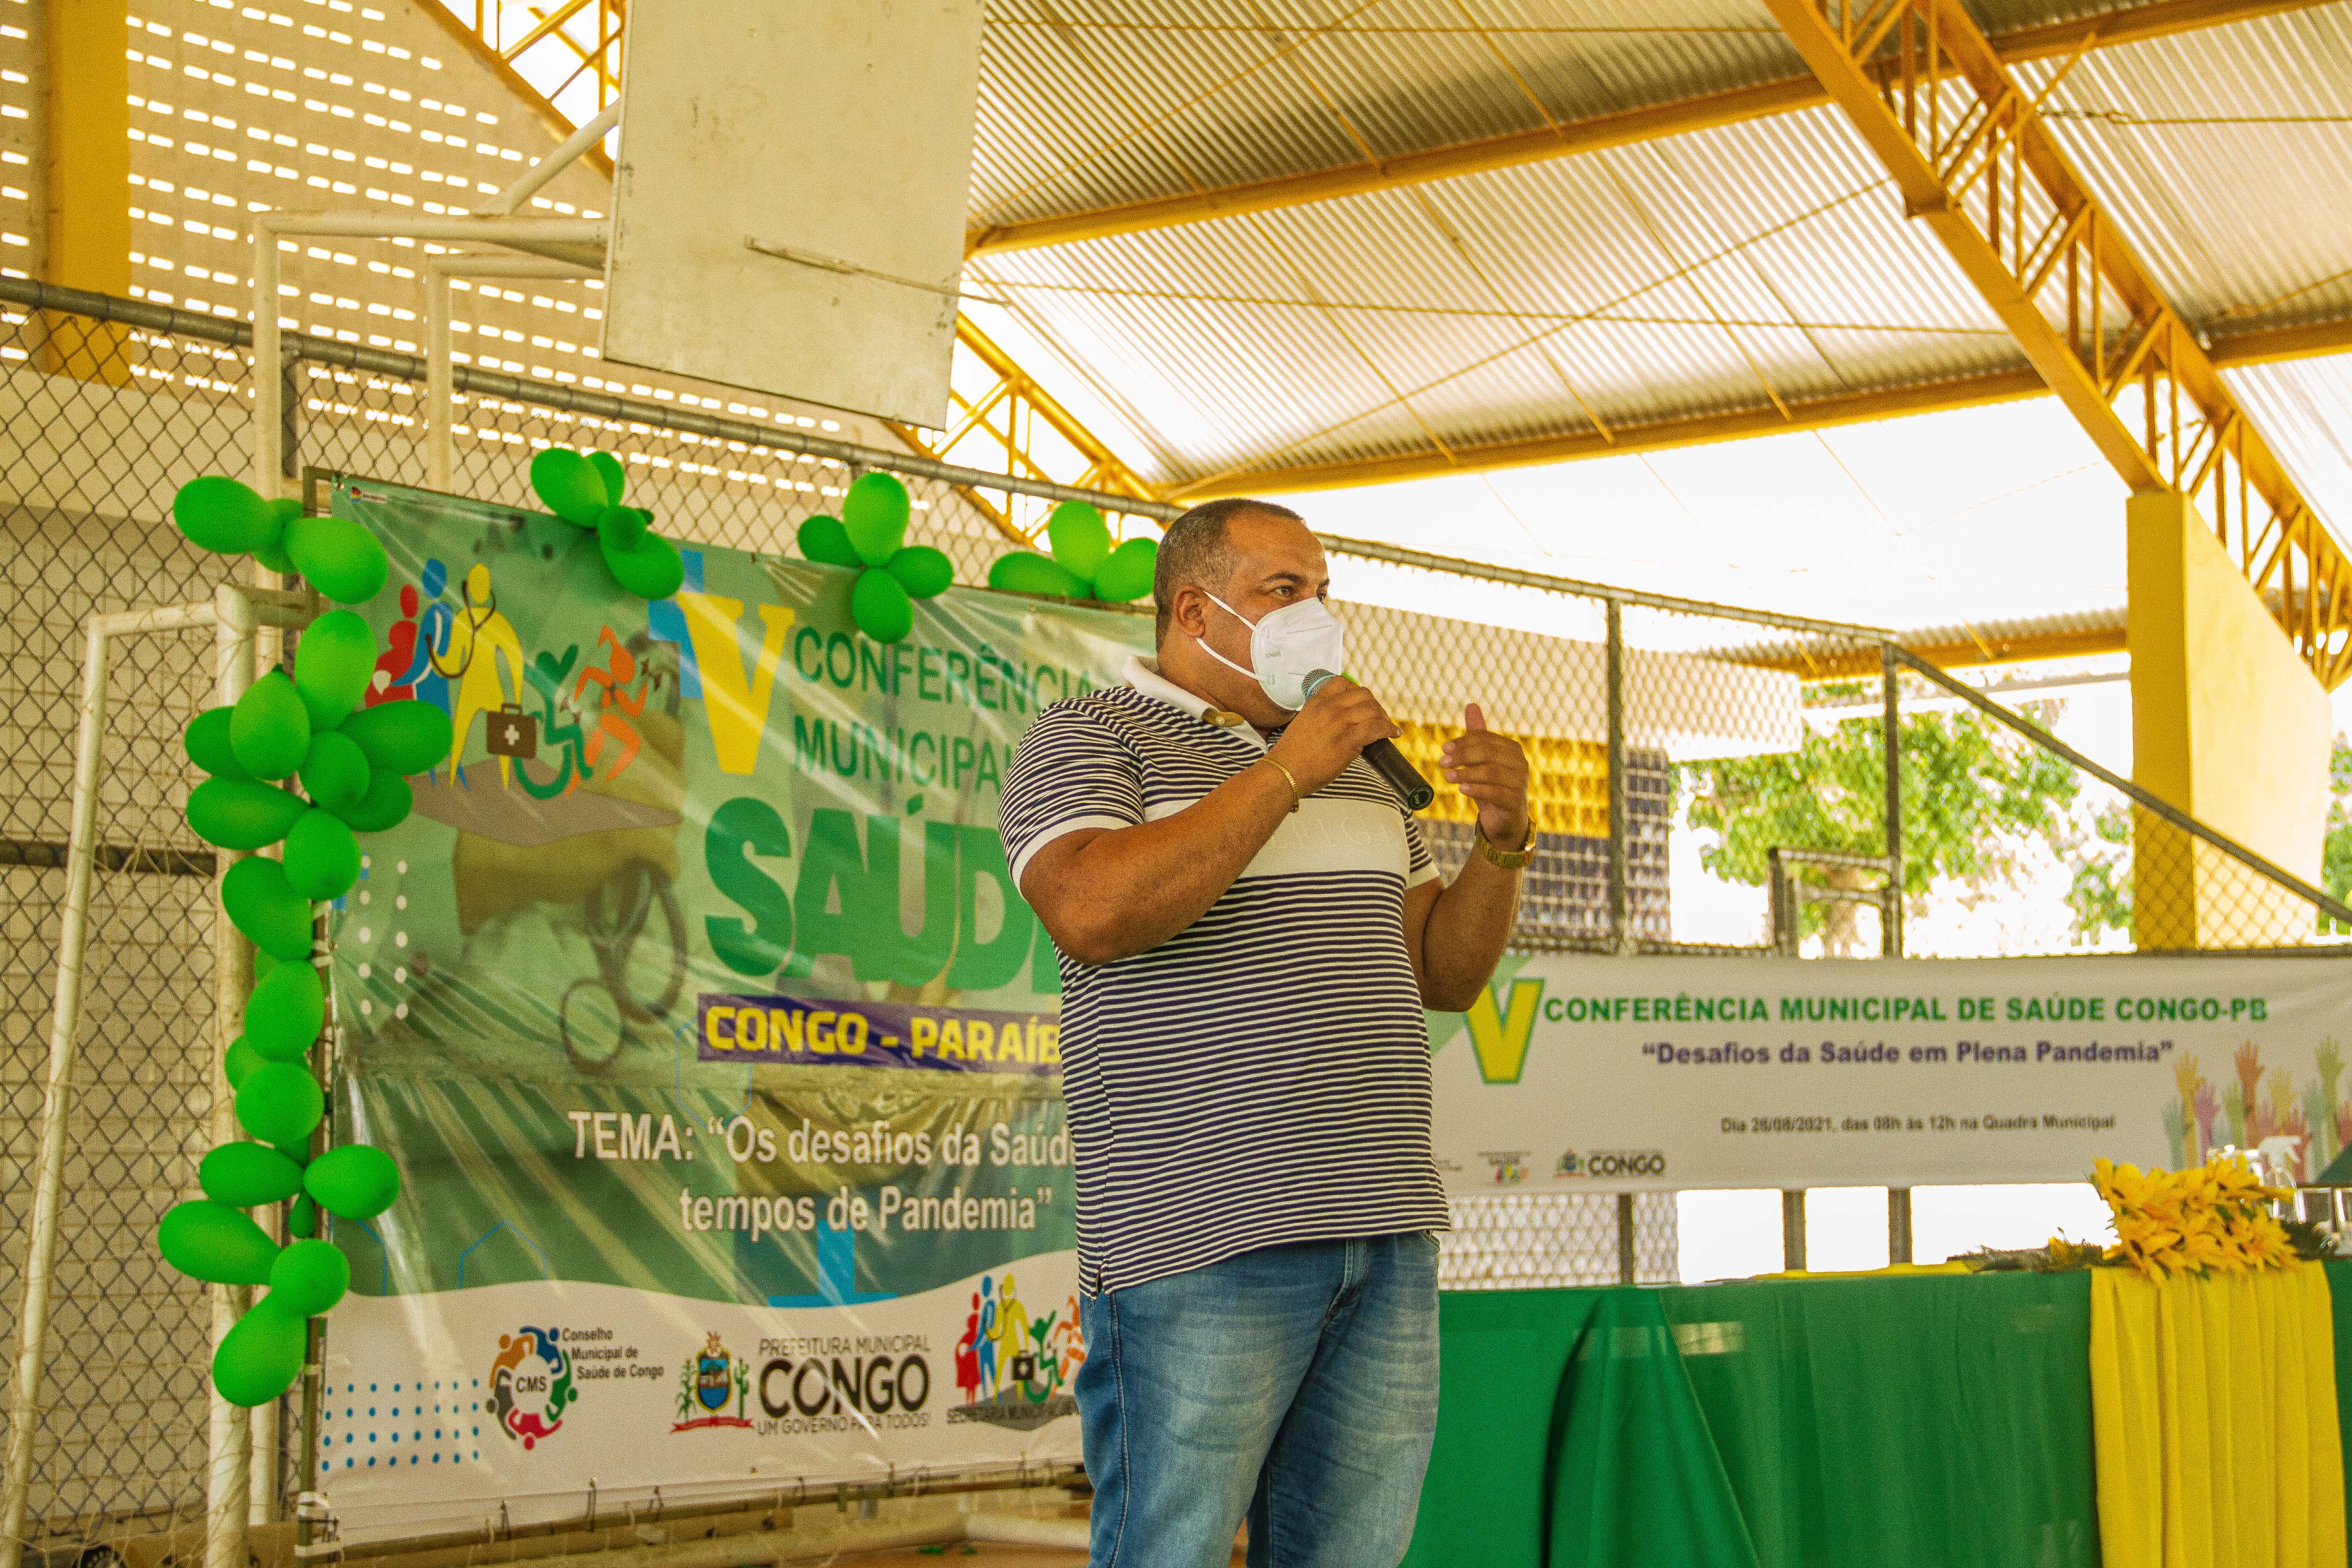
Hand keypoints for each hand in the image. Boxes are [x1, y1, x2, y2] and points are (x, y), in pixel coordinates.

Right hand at [1268, 677, 1399, 794]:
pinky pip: (1377, 727)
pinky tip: (1393, 734)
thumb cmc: (1293, 755)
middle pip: (1363, 694)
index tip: (1363, 702)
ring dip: (1384, 718)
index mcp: (1316, 702)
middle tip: (1379, 717)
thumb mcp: (1304, 723)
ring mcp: (1339, 722)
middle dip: (1374, 705)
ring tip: (1387, 727)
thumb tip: (1342, 721)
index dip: (1357, 691)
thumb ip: (1321, 716)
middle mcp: (1329, 708)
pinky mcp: (1349, 739)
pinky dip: (1388, 729)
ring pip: (1372, 709)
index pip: (1342, 683)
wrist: (1285, 772)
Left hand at [1440, 703, 1529, 848]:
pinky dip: (1477, 789)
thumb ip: (1477, 736)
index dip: (1463, 742)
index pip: (1485, 739)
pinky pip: (1495, 792)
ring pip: (1491, 772)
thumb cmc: (1492, 785)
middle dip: (1462, 756)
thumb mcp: (1483, 761)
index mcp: (1512, 749)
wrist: (1505, 819)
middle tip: (1443, 762)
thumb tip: (1471, 705)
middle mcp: (1520, 762)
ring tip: (1448, 776)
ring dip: (1466, 773)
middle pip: (1488, 752)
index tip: (1444, 748)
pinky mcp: (1515, 800)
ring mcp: (1520, 782)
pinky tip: (1462, 789)